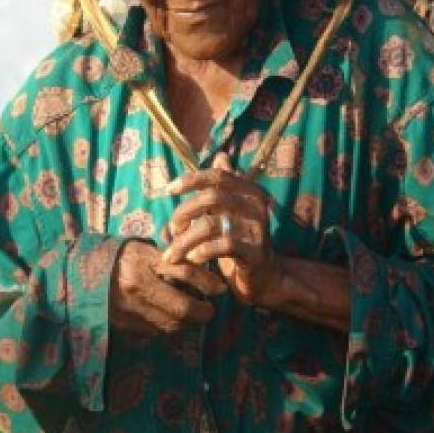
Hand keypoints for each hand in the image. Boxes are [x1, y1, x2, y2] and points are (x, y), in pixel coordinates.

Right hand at [109, 239, 226, 335]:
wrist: (84, 274)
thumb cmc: (120, 257)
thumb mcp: (145, 250)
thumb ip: (171, 259)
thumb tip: (203, 270)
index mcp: (143, 264)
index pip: (185, 273)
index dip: (207, 282)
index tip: (220, 288)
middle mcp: (137, 290)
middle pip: (181, 309)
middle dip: (202, 312)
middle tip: (210, 310)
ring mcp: (130, 311)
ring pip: (171, 324)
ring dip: (187, 322)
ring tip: (193, 314)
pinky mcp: (124, 326)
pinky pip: (155, 331)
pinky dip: (168, 326)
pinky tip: (171, 318)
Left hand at [162, 153, 283, 305]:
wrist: (264, 277)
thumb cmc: (241, 240)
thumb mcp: (231, 211)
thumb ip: (224, 187)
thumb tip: (220, 155)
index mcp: (250, 192)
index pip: (218, 176)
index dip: (192, 179)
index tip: (169, 189)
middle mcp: (257, 206)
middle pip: (211, 198)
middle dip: (184, 212)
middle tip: (171, 229)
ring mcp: (257, 229)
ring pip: (211, 225)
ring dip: (184, 239)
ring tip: (173, 253)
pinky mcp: (255, 253)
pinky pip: (223, 246)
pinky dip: (202, 252)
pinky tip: (193, 259)